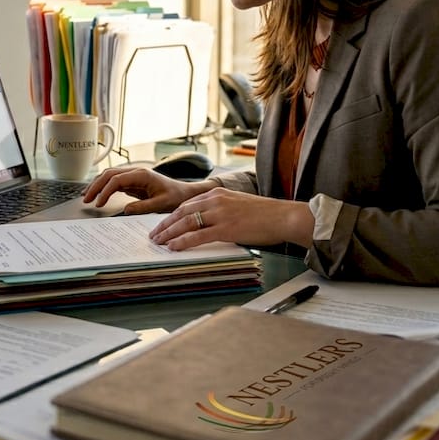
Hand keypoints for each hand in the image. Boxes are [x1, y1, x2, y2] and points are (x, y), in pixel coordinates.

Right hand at [82, 167, 214, 214]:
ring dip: (97, 185)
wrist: (184, 193)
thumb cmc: (176, 197)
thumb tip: (126, 209)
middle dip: (95, 186)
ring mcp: (134, 175)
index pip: (117, 180)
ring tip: (87, 197)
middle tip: (86, 200)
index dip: (105, 191)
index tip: (99, 204)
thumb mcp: (161, 205)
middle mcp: (136, 172)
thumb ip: (144, 207)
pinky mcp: (133, 181)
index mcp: (142, 175)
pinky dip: (104, 187)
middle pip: (109, 174)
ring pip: (109, 176)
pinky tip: (97, 195)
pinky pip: (114, 181)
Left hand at [149, 187, 314, 250]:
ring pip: (186, 223)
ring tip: (158, 242)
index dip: (172, 215)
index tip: (163, 224)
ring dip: (169, 233)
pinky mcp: (226, 228)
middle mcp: (215, 200)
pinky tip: (173, 246)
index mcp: (217, 193)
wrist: (283, 216)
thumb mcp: (238, 205)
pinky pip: (198, 235)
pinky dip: (183, 241)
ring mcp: (220, 213)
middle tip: (154, 234)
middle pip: (181, 211)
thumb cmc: (265, 214)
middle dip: (165, 224)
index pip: (187, 203)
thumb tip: (209, 224)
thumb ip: (221, 210)